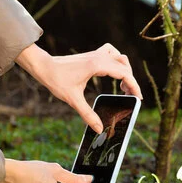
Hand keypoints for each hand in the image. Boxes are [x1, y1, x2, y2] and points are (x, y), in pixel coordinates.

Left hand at [16, 43, 141, 133]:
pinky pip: (111, 53)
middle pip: (124, 66)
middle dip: (131, 81)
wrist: (43, 66)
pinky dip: (116, 61)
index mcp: (97, 66)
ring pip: (119, 57)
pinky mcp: (91, 55)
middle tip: (130, 96)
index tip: (138, 98)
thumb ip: (87, 114)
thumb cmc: (56, 80)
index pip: (124, 74)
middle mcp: (98, 57)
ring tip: (122, 85)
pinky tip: (112, 72)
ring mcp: (95, 54)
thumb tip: (98, 129)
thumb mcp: (72, 99)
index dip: (134, 86)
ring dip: (125, 70)